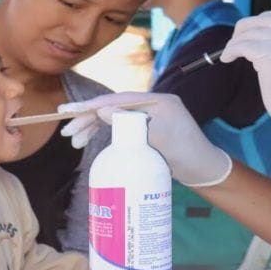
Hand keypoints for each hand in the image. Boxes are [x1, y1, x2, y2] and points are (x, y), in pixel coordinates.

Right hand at [59, 92, 232, 186]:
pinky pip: (118, 127)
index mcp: (158, 100)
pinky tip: (87, 140)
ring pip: (113, 117)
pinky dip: (102, 132)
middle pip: (112, 107)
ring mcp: (148, 117)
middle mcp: (152, 105)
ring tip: (73, 140)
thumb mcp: (162, 139)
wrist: (203, 170)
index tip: (71, 110)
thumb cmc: (188, 154)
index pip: (119, 99)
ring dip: (92, 126)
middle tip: (67, 132)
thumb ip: (132, 123)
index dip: (93, 104)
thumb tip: (102, 109)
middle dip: (88, 117)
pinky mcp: (144, 130)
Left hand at [221, 11, 270, 138]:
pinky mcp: (270, 54)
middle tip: (237, 39)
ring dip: (237, 41)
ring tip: (230, 53)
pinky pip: (242, 45)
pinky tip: (227, 58)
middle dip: (248, 27)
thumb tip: (263, 48)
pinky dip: (231, 50)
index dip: (267, 24)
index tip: (255, 33)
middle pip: (267, 19)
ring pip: (252, 32)